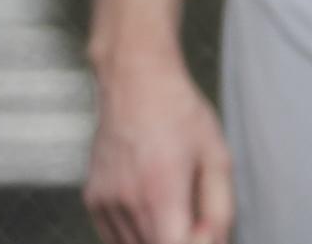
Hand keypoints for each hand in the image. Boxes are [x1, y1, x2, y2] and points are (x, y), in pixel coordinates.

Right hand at [84, 48, 233, 243]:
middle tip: (195, 219)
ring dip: (157, 238)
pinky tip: (153, 208)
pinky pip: (114, 236)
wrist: (135, 83)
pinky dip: (135, 234)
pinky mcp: (92, 199)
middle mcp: (126, 201)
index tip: (204, 230)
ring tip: (174, 205)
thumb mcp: (216, 155)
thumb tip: (215, 242)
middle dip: (179, 239)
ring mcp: (104, 202)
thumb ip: (219, 207)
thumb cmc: (181, 115)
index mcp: (160, 190)